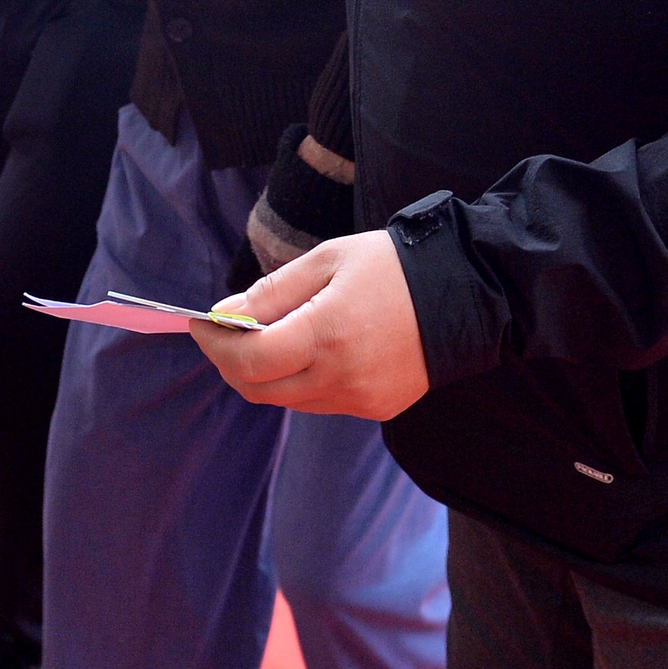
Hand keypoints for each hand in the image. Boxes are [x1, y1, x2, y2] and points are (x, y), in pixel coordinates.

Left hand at [190, 230, 430, 419]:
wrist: (468, 293)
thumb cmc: (393, 266)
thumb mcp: (326, 260)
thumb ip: (271, 292)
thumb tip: (225, 314)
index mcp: (327, 334)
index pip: (249, 358)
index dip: (215, 343)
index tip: (200, 323)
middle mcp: (342, 377)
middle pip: (259, 389)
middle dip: (230, 362)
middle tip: (220, 333)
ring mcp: (360, 399)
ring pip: (287, 400)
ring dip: (263, 374)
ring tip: (262, 337)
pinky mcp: (376, 409)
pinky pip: (319, 403)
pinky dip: (298, 382)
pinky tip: (305, 350)